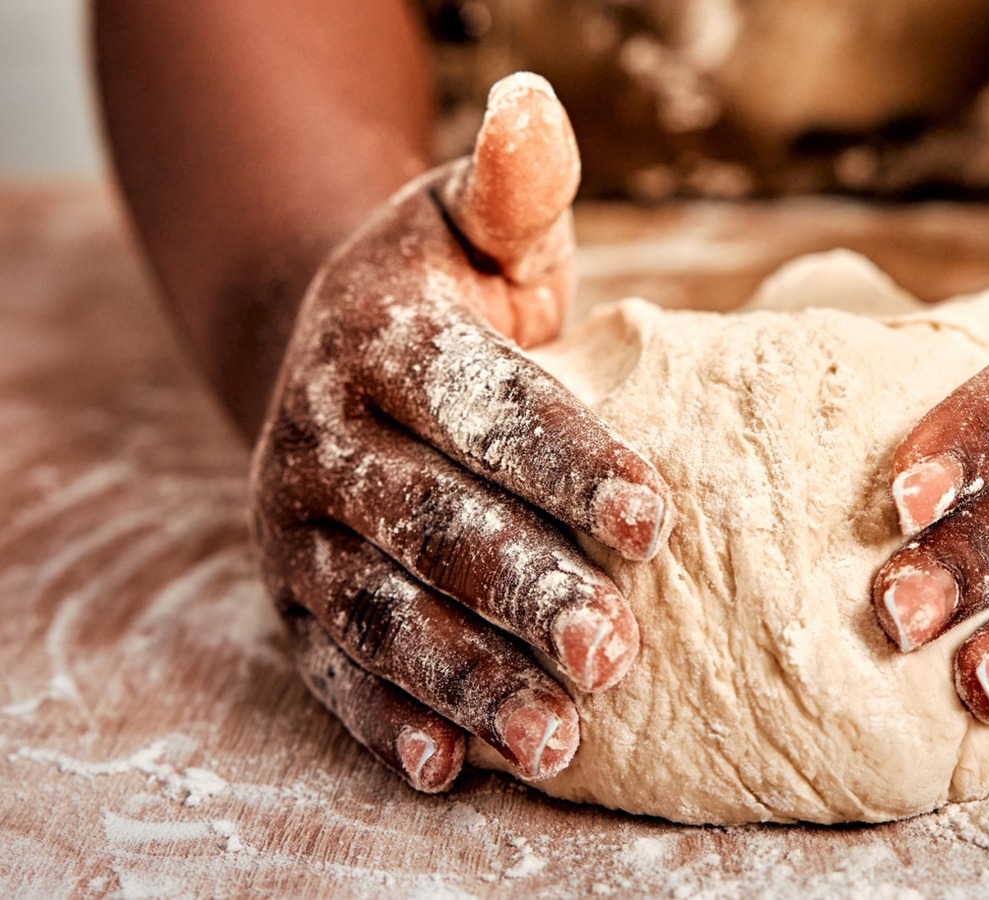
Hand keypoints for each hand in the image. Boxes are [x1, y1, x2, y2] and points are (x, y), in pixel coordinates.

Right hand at [251, 75, 672, 791]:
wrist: (330, 352)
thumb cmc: (442, 294)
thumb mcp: (476, 228)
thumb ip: (515, 186)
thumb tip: (534, 103)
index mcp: (379, 343)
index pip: (479, 406)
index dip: (566, 461)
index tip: (656, 519)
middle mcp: (323, 441)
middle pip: (431, 524)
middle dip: (523, 592)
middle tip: (616, 652)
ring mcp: (300, 531)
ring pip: (382, 613)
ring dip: (465, 679)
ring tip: (556, 737)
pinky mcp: (293, 599)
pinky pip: (334, 669)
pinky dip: (387, 722)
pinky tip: (450, 769)